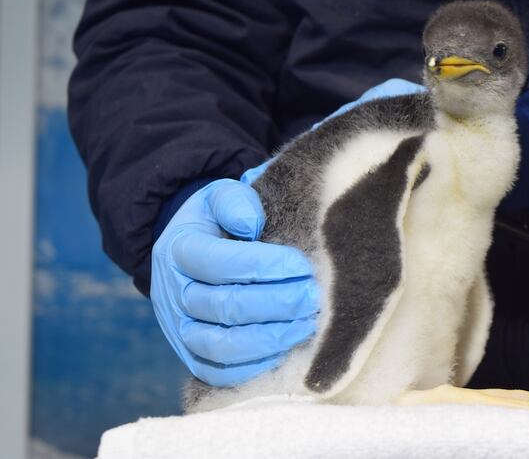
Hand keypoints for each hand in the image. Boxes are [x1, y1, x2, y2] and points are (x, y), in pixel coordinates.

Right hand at [150, 178, 318, 386]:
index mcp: (178, 250)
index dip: (264, 266)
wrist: (190, 251)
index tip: (303, 265)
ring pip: (222, 346)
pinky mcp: (191, 355)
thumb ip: (235, 201)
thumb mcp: (220, 196)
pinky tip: (285, 349)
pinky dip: (253, 366)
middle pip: (225, 307)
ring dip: (270, 338)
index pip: (219, 262)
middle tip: (314, 296)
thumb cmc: (217, 221)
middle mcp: (173, 294)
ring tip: (306, 324)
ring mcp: (179, 329)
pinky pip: (218, 372)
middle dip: (277, 303)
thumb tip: (250, 224)